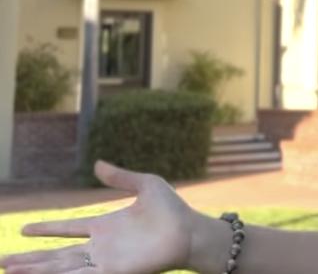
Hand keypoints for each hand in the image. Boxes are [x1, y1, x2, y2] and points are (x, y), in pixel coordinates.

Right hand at [0, 160, 197, 273]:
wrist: (191, 231)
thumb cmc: (173, 210)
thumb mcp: (145, 185)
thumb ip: (120, 177)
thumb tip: (97, 164)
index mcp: (104, 226)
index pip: (66, 228)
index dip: (45, 229)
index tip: (22, 229)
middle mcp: (100, 246)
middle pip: (56, 255)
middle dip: (29, 259)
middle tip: (3, 261)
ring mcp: (105, 261)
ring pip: (61, 268)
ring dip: (36, 271)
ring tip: (10, 270)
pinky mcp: (113, 271)